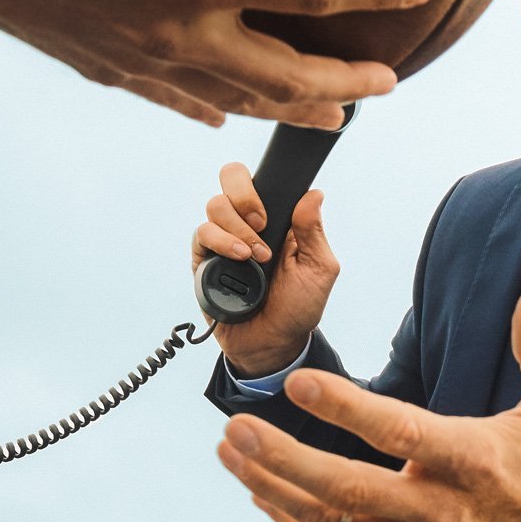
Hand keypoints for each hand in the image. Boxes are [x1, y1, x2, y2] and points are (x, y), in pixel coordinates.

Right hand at [194, 164, 337, 373]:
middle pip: (230, 178)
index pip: (260, 179)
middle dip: (244, 196)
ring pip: (215, 205)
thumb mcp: (319, 269)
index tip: (273, 211)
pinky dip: (221, 242)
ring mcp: (223, 238)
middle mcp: (246, 223)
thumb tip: (314, 194)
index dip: (262, 183)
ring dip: (237, 229)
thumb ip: (314, 231)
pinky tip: (239, 260)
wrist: (274, 343)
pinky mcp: (204, 258)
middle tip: (261, 223)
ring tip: (255, 257)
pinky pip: (201, 233)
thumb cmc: (298, 307)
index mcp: (275, 218)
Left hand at [216, 289, 520, 521]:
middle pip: (349, 490)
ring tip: (230, 451)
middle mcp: (441, 510)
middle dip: (286, 461)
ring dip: (274, 487)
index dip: (346, 410)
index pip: (400, 435)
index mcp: (475, 462)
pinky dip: (294, 519)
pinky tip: (259, 490)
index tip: (299, 383)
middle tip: (238, 428)